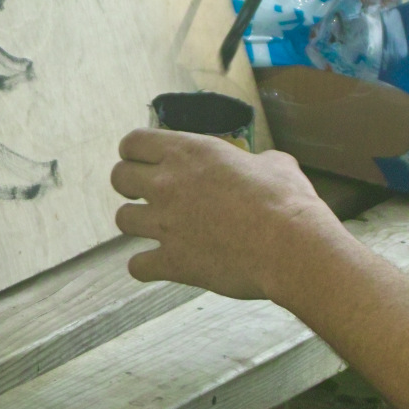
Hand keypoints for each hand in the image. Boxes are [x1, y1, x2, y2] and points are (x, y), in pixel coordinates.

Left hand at [110, 129, 349, 299]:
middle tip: (148, 194)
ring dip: (137, 223)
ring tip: (158, 228)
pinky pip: (137, 266)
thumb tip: (263, 166)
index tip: (144, 161)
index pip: (133, 143)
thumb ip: (256, 161)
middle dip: (130, 185)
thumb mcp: (275, 164)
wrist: (291, 247)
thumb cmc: (287, 202)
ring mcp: (166, 224)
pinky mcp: (172, 261)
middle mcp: (168, 184)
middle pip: (118, 177)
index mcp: (189, 152)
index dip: (135, 152)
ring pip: (122, 219)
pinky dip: (147, 266)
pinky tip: (161, 264)